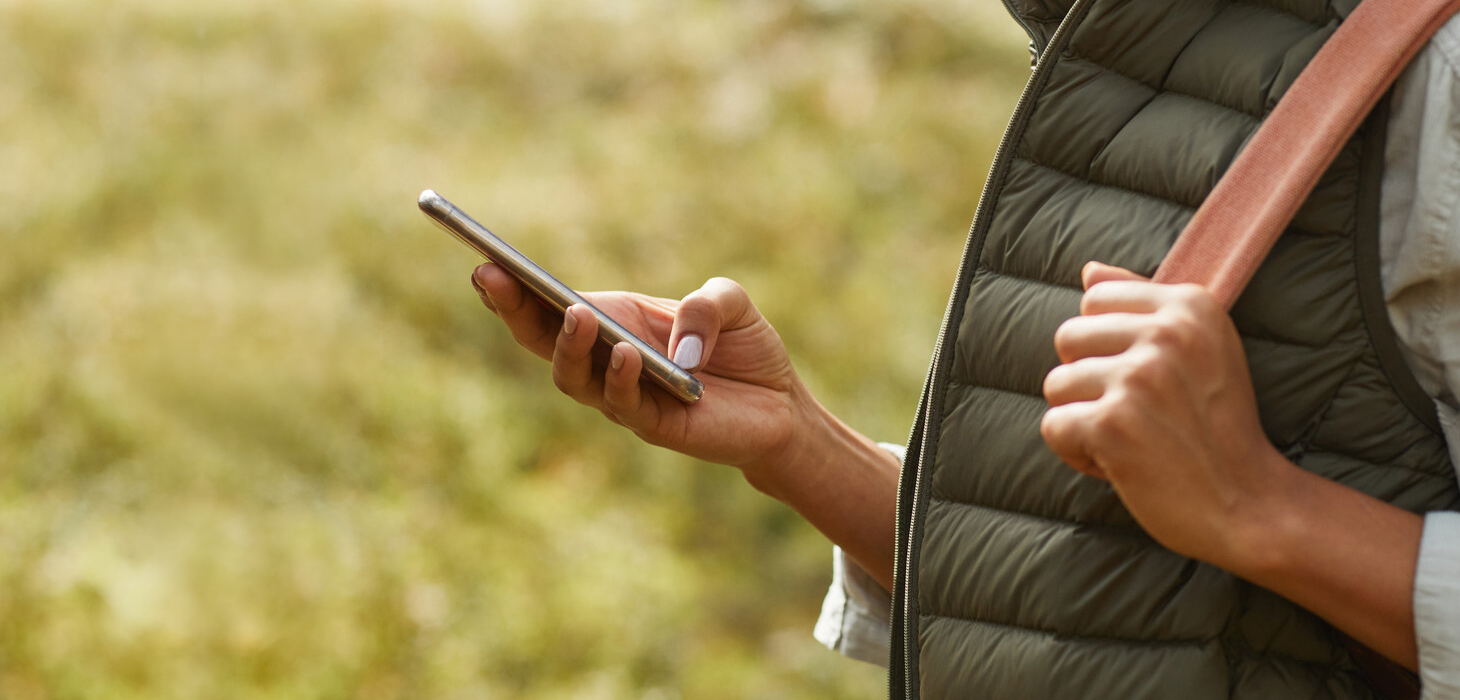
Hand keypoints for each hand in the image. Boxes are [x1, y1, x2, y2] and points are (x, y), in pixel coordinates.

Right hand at [470, 262, 809, 472]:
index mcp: (614, 319)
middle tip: (493, 279)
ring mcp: (623, 394)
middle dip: (513, 309)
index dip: (513, 287)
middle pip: (541, 339)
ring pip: (572, 377)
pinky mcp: (653, 424)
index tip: (481, 261)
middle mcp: (606, 358)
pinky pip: (623, 403)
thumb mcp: (732, 302)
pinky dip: (620, 377)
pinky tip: (627, 353)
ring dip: (568, 345)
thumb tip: (679, 340)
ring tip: (577, 315)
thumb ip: (708, 302)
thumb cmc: (745, 349)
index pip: (549, 305)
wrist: (781, 406)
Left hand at [1039, 262, 1286, 565]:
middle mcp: (1166, 333)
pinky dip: (1078, 453)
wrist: (1251, 504)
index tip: (1149, 380)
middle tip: (1140, 415)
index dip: (1107, 346)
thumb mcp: (1201, 350)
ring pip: (1056, 384)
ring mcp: (1138, 378)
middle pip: (1068, 337)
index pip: (1094, 299)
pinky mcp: (1112, 424)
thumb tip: (1088, 271)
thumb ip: (1144, 304)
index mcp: (1190, 305)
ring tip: (1135, 440)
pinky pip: (1053, 426)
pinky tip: (1120, 464)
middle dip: (1089, 381)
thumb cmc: (1219, 429)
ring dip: (1084, 420)